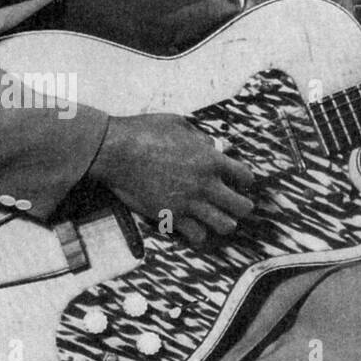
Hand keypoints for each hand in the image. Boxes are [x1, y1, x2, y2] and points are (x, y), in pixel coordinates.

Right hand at [89, 113, 256, 247]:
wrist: (114, 150)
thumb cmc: (143, 132)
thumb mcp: (178, 124)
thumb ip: (200, 137)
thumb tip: (212, 145)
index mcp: (210, 159)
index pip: (245, 176)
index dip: (244, 181)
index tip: (236, 182)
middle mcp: (205, 184)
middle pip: (243, 207)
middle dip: (241, 207)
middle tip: (233, 205)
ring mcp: (189, 202)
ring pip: (226, 226)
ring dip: (224, 223)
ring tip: (216, 219)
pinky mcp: (171, 216)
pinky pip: (197, 235)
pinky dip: (198, 234)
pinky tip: (193, 227)